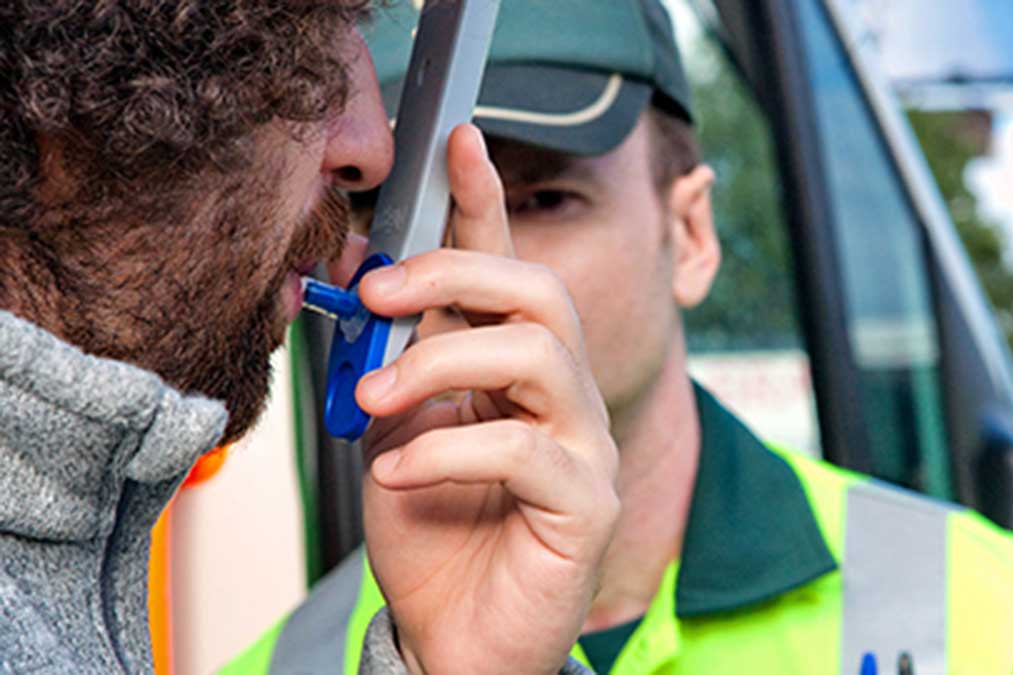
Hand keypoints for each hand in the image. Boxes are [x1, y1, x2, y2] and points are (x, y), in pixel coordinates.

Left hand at [348, 125, 618, 674]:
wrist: (451, 638)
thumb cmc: (432, 538)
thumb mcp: (394, 433)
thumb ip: (394, 364)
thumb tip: (366, 286)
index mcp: (514, 374)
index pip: (511, 271)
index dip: (486, 203)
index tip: (459, 141)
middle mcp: (563, 399)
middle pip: (539, 293)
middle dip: (453, 273)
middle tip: (379, 295)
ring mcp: (585, 448)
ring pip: (541, 353)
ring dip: (440, 359)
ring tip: (378, 400)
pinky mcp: (587, 504)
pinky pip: (524, 447)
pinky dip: (444, 448)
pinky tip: (397, 475)